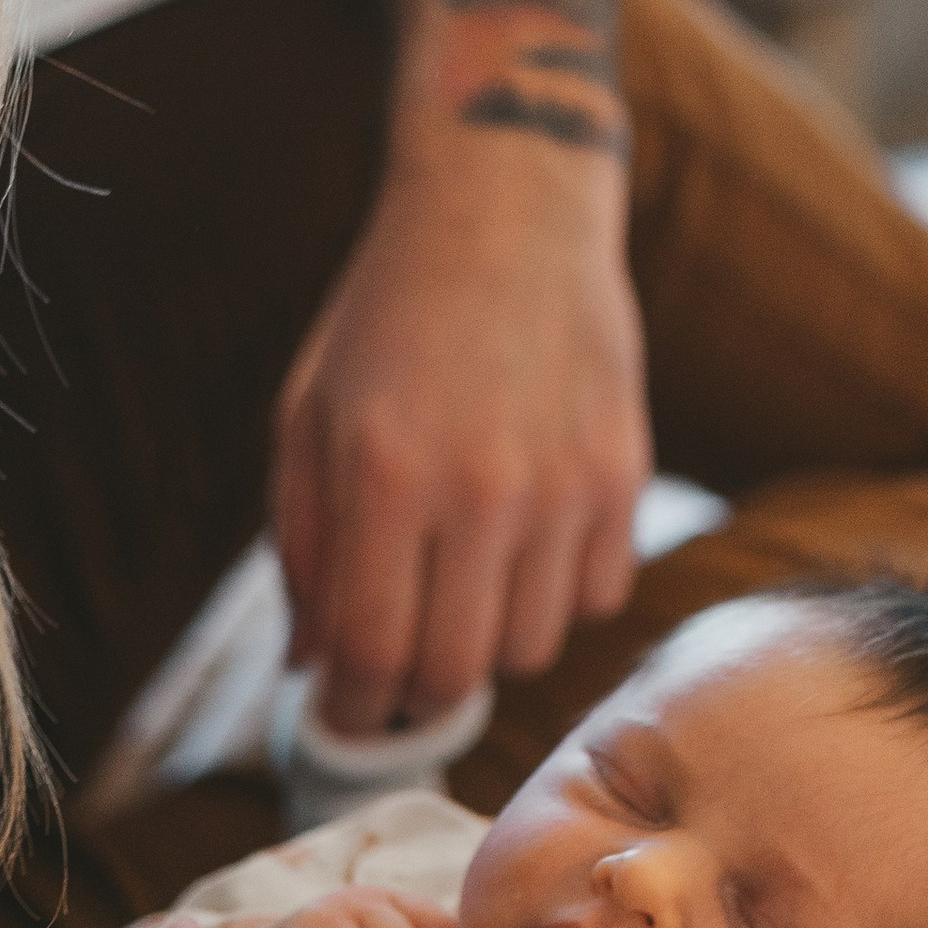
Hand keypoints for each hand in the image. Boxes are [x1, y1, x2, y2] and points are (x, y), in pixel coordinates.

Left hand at [274, 141, 651, 732]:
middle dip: (416, 697)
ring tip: (461, 587)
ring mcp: (567, 483)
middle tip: (397, 674)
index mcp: (386, 473)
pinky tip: (524, 542)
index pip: (373, 654)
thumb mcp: (309, 417)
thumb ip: (302, 546)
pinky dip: (556, 596)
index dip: (353, 711)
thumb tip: (312, 665)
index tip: (344, 717)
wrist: (507, 210)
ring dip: (489, 643)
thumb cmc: (390, 318)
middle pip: (457, 672)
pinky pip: (596, 598)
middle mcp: (484, 487)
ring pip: (532, 648)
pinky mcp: (625, 473)